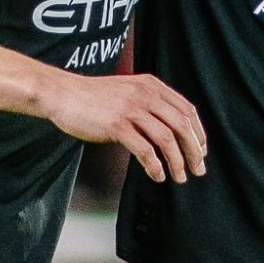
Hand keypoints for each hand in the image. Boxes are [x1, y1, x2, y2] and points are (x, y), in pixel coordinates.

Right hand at [40, 72, 205, 183]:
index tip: (201, 150)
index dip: (198, 133)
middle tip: (197, 169)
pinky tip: (157, 175)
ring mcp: (131, 109)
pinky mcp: (116, 126)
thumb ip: (148, 103)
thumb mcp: (128, 91)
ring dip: (177, 162)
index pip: (187, 110)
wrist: (62, 94)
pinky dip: (155, 165)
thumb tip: (169, 130)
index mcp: (151, 85)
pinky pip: (144, 150)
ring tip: (179, 177)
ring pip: (167, 139)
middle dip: (194, 150)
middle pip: (182, 125)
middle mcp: (145, 95)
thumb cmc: (93, 97)